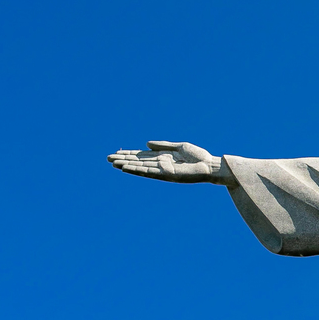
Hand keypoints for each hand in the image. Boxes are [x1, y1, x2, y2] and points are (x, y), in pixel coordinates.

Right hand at [107, 141, 225, 183]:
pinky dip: (137, 170)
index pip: (142, 156)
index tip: (116, 153)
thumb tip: (146, 144)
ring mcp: (162, 170)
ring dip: (126, 165)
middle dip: (124, 159)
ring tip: (113, 164)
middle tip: (107, 159)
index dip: (129, 154)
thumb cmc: (199, 157)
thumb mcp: (179, 147)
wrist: (210, 166)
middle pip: (138, 161)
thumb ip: (163, 145)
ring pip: (140, 167)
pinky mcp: (166, 175)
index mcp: (163, 157)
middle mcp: (161, 165)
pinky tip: (126, 168)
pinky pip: (148, 172)